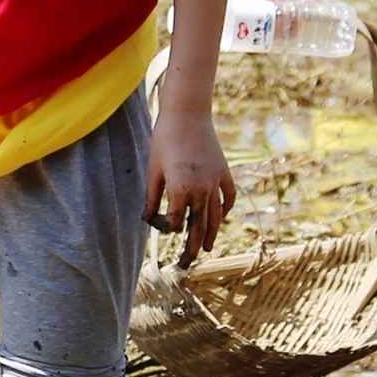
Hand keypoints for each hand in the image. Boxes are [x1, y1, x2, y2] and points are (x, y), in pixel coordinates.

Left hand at [141, 109, 234, 267]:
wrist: (188, 112)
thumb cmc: (164, 138)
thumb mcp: (153, 169)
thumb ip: (152, 197)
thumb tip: (147, 219)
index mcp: (180, 189)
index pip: (176, 221)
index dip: (167, 227)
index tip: (158, 224)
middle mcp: (201, 189)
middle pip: (198, 226)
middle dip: (192, 247)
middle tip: (185, 264)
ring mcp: (216, 181)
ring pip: (215, 215)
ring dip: (210, 234)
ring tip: (206, 249)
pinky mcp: (224, 171)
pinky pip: (228, 197)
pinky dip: (226, 209)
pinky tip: (220, 218)